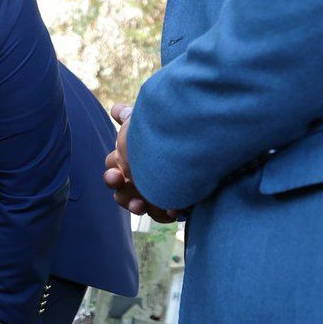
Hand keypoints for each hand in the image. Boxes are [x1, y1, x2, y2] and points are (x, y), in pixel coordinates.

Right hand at [103, 103, 180, 222]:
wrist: (210, 144)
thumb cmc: (172, 130)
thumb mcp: (149, 121)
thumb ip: (130, 116)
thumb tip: (115, 109)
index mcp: (130, 160)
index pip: (114, 168)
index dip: (112, 173)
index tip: (116, 173)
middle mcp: (139, 178)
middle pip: (120, 189)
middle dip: (118, 189)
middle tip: (121, 184)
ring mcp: (154, 193)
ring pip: (135, 204)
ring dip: (134, 205)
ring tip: (139, 205)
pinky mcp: (171, 206)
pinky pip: (161, 214)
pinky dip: (164, 213)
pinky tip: (173, 210)